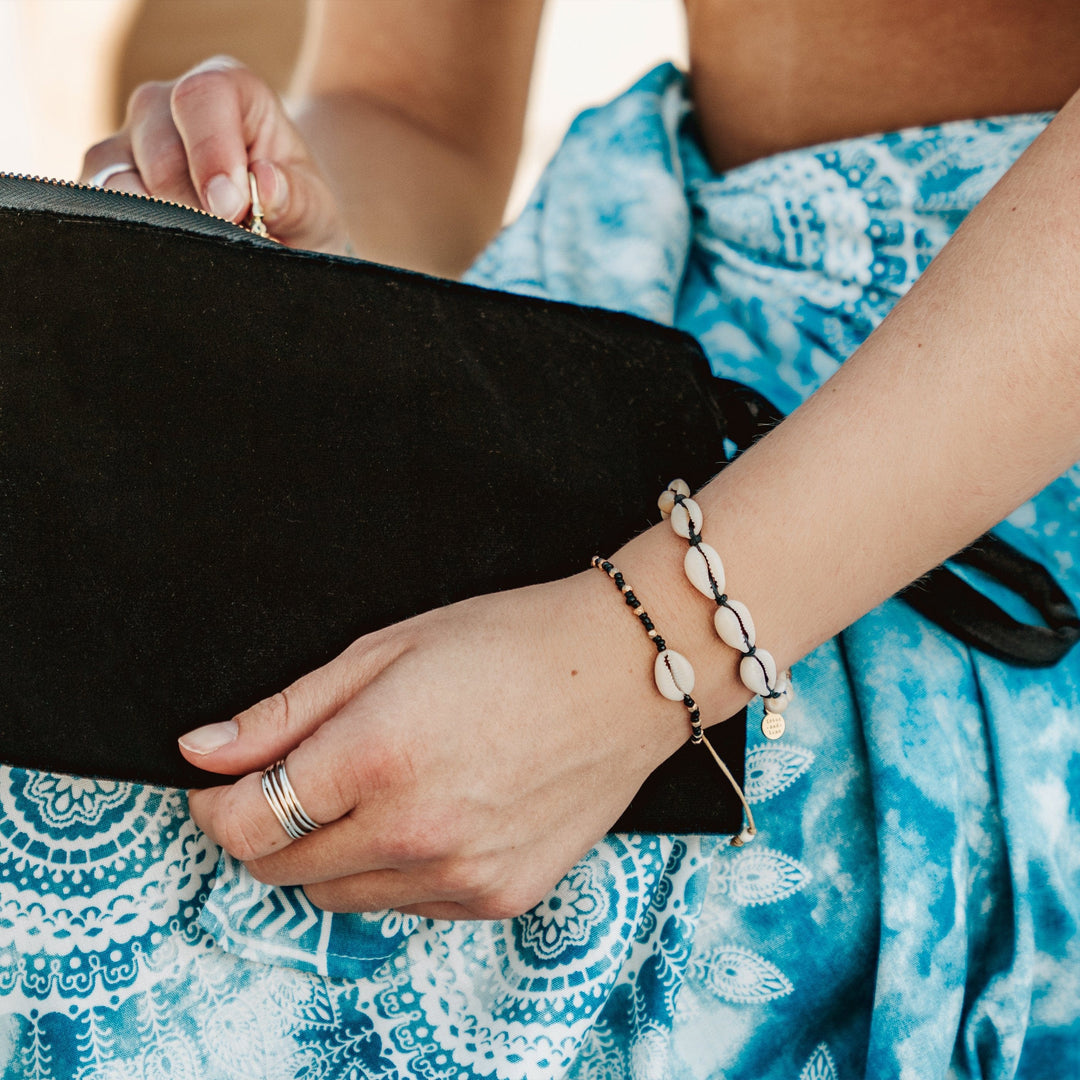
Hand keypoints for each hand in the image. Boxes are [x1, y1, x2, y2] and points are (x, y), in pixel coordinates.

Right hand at [79, 56, 349, 253]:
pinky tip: (168, 257)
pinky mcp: (102, 183)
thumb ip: (295, 197)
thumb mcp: (311, 206)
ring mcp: (127, 143)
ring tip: (201, 254)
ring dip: (158, 226)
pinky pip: (97, 207)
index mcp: (225, 89)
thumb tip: (265, 184)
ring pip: (115, 179)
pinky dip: (131, 238)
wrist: (276, 230)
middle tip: (224, 242)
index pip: (201, 97)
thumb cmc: (293, 206)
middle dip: (190, 207)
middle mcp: (164, 105)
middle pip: (156, 148)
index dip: (212, 151)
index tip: (232, 207)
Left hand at [179, 573, 685, 919]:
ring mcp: (459, 876)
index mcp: (376, 757)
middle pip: (283, 870)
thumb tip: (203, 751)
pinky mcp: (496, 898)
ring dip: (330, 852)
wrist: (626, 674)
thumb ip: (285, 712)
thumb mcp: (387, 649)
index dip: (216, 805)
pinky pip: (406, 905)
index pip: (245, 824)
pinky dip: (393, 868)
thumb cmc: (512, 642)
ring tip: (378, 786)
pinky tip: (429, 810)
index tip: (224, 783)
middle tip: (303, 775)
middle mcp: (413, 832)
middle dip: (269, 827)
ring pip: (340, 896)